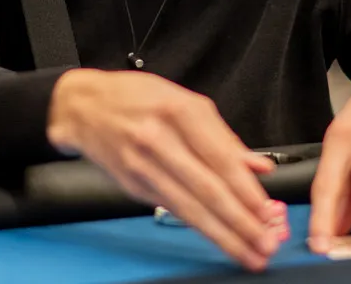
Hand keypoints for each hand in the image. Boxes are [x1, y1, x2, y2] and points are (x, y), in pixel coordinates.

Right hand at [47, 70, 281, 270]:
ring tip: (248, 252)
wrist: (82, 107)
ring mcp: (143, 166)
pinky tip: (217, 237)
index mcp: (179, 112)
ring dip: (222, 235)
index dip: (247, 191)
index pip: (221, 159)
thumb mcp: (183, 100)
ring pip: (189, 208)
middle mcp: (159, 140)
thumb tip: (257, 166)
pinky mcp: (133, 186)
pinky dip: (197, 226)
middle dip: (240, 222)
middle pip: (207, 190)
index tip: (268, 212)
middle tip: (265, 243)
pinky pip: (172, 209)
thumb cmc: (137, 98)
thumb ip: (222, 136)